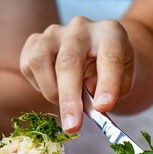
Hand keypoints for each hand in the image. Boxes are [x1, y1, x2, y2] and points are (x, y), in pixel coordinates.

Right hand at [20, 16, 134, 132]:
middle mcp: (81, 27)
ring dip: (50, 91)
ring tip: (66, 105)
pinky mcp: (35, 40)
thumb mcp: (124, 80)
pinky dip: (38, 85)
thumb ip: (113, 89)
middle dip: (69, 98)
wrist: (98, 52)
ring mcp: (55, 31)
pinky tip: (54, 89)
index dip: (107, 84)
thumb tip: (91, 101)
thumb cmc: (112, 70)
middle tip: (72, 126)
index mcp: (110, 33)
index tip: (103, 108)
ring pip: (40, 60)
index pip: (109, 57)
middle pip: (68, 61)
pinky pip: (27, 65)